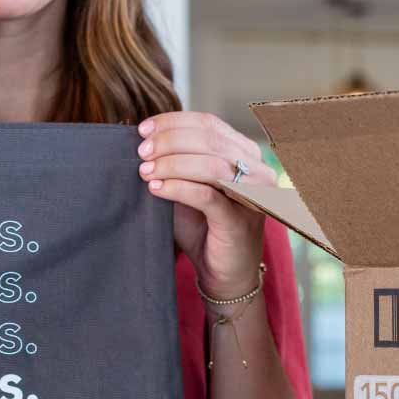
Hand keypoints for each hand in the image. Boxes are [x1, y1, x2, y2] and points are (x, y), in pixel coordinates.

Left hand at [136, 111, 273, 299]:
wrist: (224, 275)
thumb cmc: (205, 229)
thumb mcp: (189, 186)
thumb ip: (177, 161)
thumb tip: (145, 139)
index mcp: (245, 153)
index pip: (209, 124)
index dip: (174, 123)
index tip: (143, 130)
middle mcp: (256, 170)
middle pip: (209, 140)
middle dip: (169, 142)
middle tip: (141, 152)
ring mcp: (253, 195)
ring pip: (210, 165)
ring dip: (172, 164)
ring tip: (146, 171)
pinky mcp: (241, 220)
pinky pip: (207, 195)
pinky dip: (178, 188)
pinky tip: (156, 189)